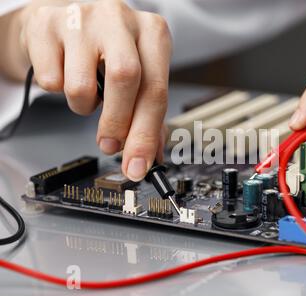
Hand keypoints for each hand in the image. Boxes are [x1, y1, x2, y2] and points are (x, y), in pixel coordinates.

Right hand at [15, 0, 170, 180]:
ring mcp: (83, 19)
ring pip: (82, 86)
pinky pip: (50, 81)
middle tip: (110, 144)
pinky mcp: (46, 25)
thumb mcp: (139, 75)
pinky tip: (66, 75)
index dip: (145, 134)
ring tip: (88, 95)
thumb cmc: (107, 51)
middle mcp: (121, 20)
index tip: (137, 164)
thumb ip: (149, 115)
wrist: (65, 22)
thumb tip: (152, 155)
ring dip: (84, 106)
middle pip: (125, 80)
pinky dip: (58, 92)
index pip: (156, 90)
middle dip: (118, 124)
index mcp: (153, 33)